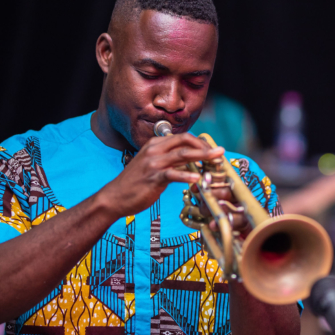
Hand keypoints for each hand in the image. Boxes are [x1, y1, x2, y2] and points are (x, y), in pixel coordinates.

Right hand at [97, 133, 223, 218]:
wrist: (115, 197)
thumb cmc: (136, 183)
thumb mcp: (153, 165)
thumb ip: (170, 160)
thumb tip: (192, 159)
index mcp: (155, 144)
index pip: (182, 137)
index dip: (200, 142)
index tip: (212, 149)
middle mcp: (154, 150)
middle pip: (185, 141)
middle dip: (205, 146)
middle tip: (220, 153)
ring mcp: (153, 163)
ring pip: (183, 154)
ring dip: (203, 156)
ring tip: (217, 160)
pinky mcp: (153, 178)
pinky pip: (173, 174)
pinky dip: (187, 175)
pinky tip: (197, 179)